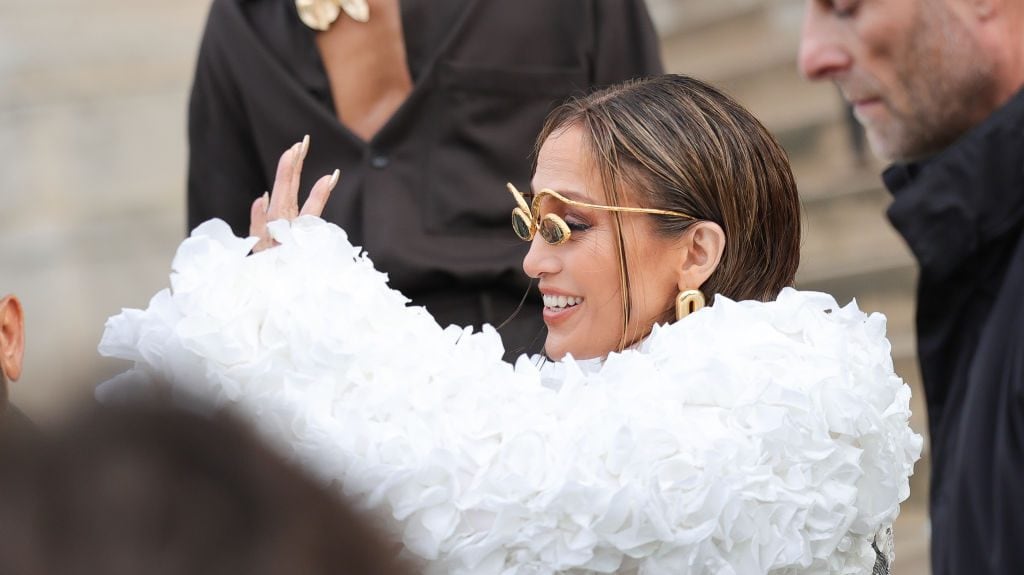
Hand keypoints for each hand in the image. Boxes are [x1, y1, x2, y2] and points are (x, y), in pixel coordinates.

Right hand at [249, 135, 339, 251]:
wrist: (266, 284)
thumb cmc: (287, 261)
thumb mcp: (308, 237)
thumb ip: (315, 206)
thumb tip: (330, 177)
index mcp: (292, 220)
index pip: (304, 196)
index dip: (315, 178)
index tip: (319, 157)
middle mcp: (282, 222)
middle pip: (289, 191)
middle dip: (294, 166)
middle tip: (301, 143)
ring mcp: (270, 233)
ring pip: (278, 204)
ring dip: (283, 180)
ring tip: (289, 157)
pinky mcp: (261, 248)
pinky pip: (259, 231)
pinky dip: (259, 216)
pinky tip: (261, 199)